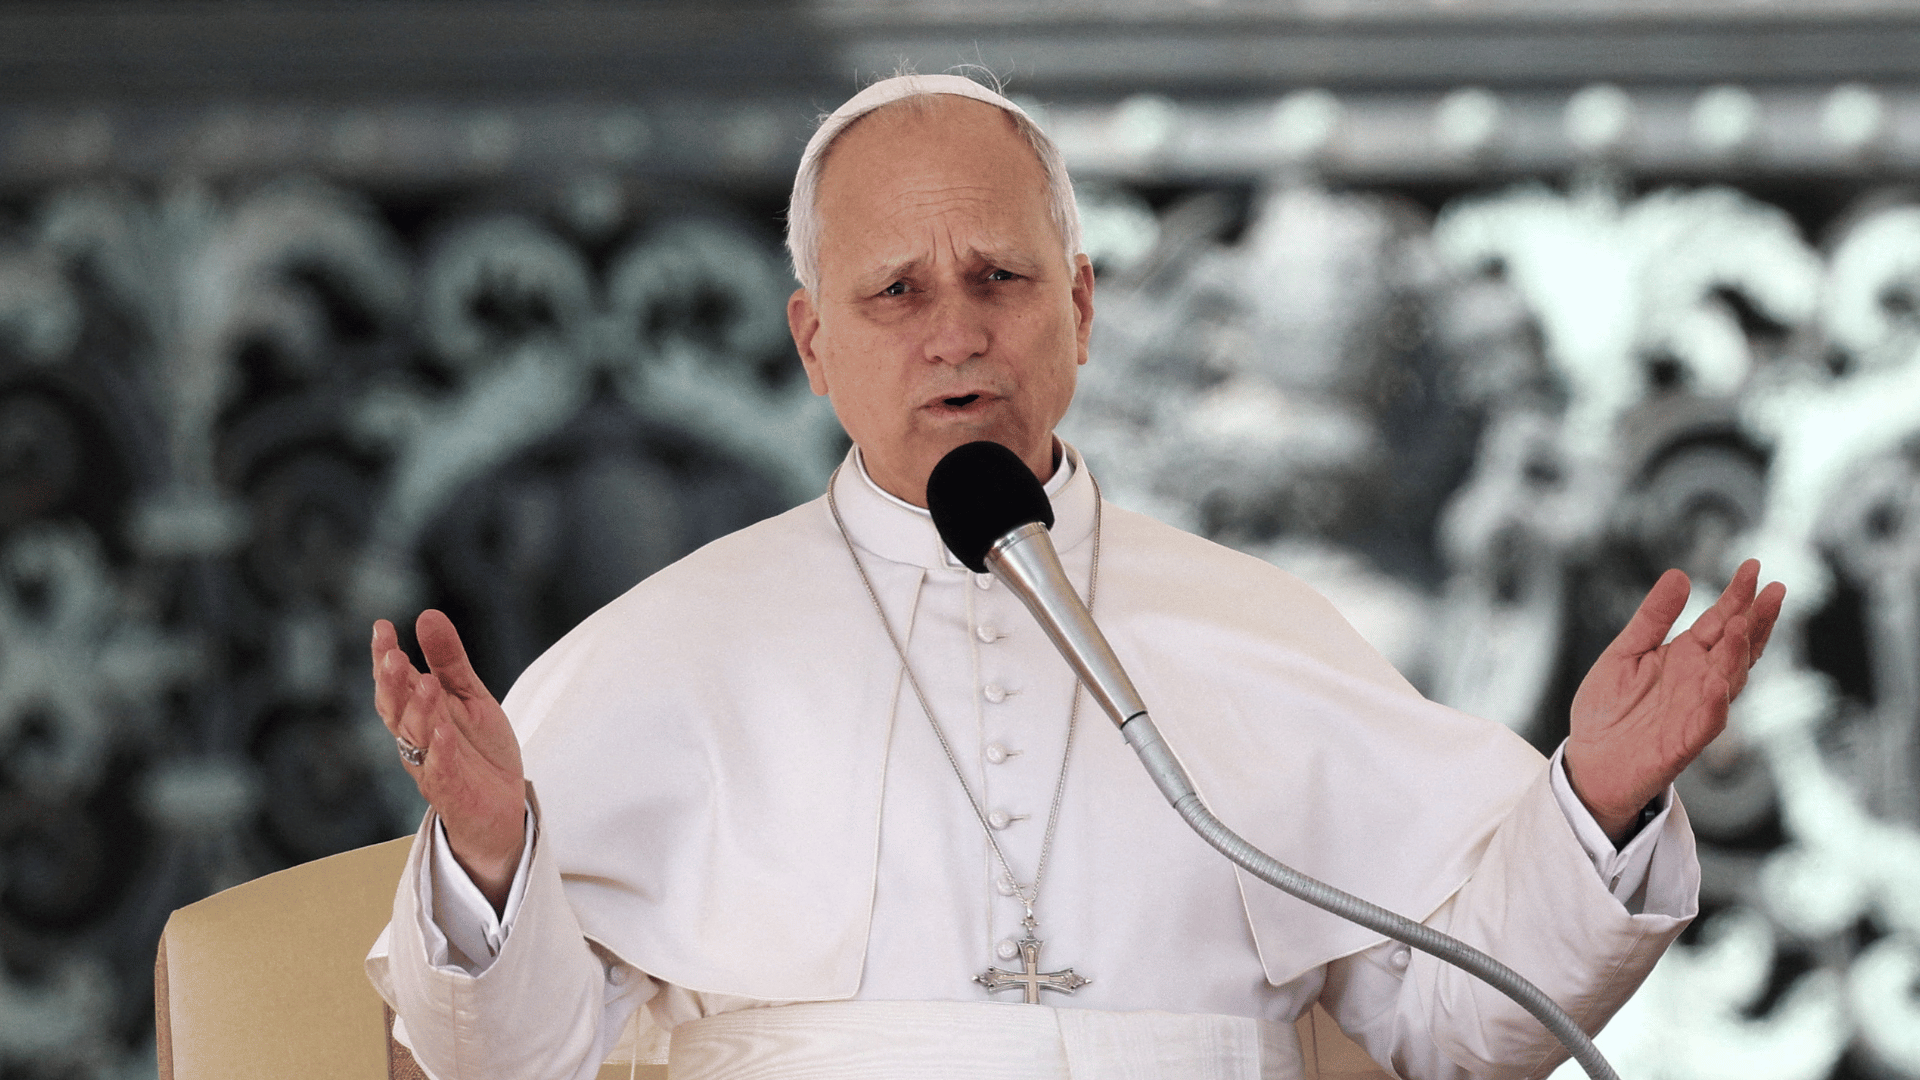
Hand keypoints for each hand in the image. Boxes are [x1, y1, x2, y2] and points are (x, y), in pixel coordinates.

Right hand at [372, 610, 526, 910]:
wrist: (501, 808)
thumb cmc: (478, 751)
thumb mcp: (468, 697)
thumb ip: (449, 661)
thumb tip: (426, 614)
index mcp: (417, 715)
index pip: (394, 685)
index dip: (384, 658)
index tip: (382, 627)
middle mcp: (416, 741)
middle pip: (396, 710)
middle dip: (392, 683)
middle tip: (393, 655)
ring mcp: (431, 768)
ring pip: (416, 738)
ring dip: (418, 711)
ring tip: (424, 681)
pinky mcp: (452, 793)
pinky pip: (442, 771)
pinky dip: (440, 752)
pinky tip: (443, 730)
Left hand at [1565, 559, 1784, 842]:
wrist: (1590, 762)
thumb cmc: (1608, 709)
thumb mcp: (1625, 652)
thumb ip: (1653, 618)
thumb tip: (1681, 574)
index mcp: (1685, 657)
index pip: (1720, 621)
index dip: (1738, 596)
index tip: (1753, 566)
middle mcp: (1699, 681)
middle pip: (1737, 646)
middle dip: (1756, 619)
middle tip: (1773, 589)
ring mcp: (1696, 710)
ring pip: (1729, 679)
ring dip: (1738, 654)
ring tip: (1744, 625)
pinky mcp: (1685, 740)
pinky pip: (1707, 721)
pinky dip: (1715, 702)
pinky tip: (1718, 682)